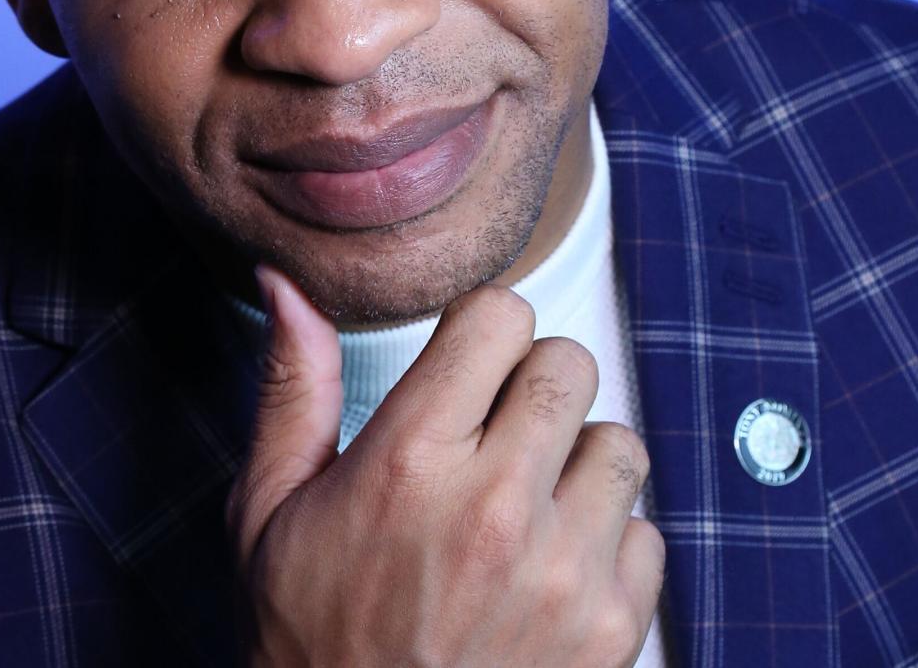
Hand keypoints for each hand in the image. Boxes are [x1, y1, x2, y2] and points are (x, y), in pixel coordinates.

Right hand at [224, 265, 664, 666]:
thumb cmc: (308, 639)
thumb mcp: (269, 509)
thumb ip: (291, 387)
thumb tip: (284, 284)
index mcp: (408, 461)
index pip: (499, 316)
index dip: (481, 329)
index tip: (465, 364)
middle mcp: (495, 507)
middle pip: (568, 362)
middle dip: (533, 381)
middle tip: (496, 429)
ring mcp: (562, 573)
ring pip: (620, 442)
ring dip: (578, 461)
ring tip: (526, 502)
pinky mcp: (611, 633)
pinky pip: (648, 534)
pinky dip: (609, 544)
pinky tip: (550, 571)